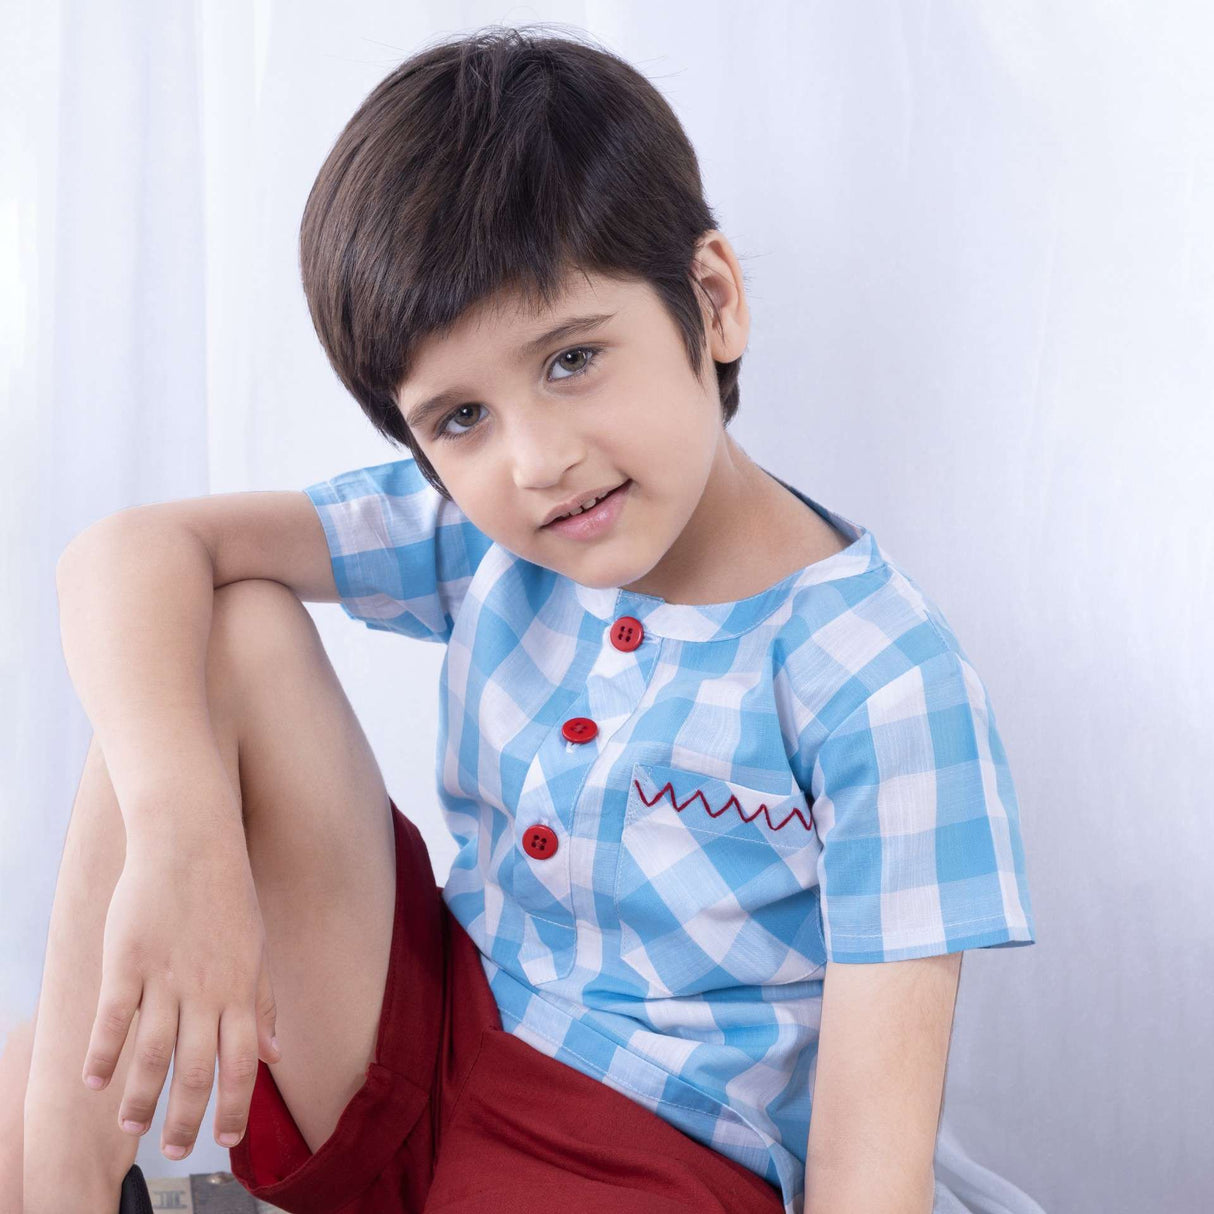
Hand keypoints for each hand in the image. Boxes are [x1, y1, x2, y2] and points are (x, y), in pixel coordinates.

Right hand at [80, 821, 280, 1158]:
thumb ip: (263, 1003)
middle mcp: (206, 989)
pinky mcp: (127, 961)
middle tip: (175, 1150)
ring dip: (142, 1097)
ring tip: (134, 1128)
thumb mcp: (256, 947)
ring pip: (152, 1054)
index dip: (235, 1106)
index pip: (243, 1064)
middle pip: (198, 1069)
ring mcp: (165, 976)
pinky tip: (94, 1082)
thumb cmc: (227, 894)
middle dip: (188, 1118)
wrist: (192, 839)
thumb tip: (275, 1054)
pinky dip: (103, 1055)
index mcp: (242, 987)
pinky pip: (113, 1019)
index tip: (226, 1141)